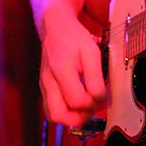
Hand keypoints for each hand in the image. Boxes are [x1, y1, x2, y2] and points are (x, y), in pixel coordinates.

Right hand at [40, 9, 105, 127]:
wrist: (56, 27)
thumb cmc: (74, 37)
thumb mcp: (91, 51)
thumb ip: (96, 77)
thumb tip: (100, 99)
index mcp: (61, 70)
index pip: (77, 100)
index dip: (93, 103)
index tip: (102, 95)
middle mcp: (48, 81)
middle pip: (58, 115)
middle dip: (79, 117)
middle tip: (92, 108)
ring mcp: (44, 86)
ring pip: (53, 116)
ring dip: (71, 118)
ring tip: (85, 107)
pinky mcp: (44, 88)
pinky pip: (51, 109)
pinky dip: (65, 112)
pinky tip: (76, 104)